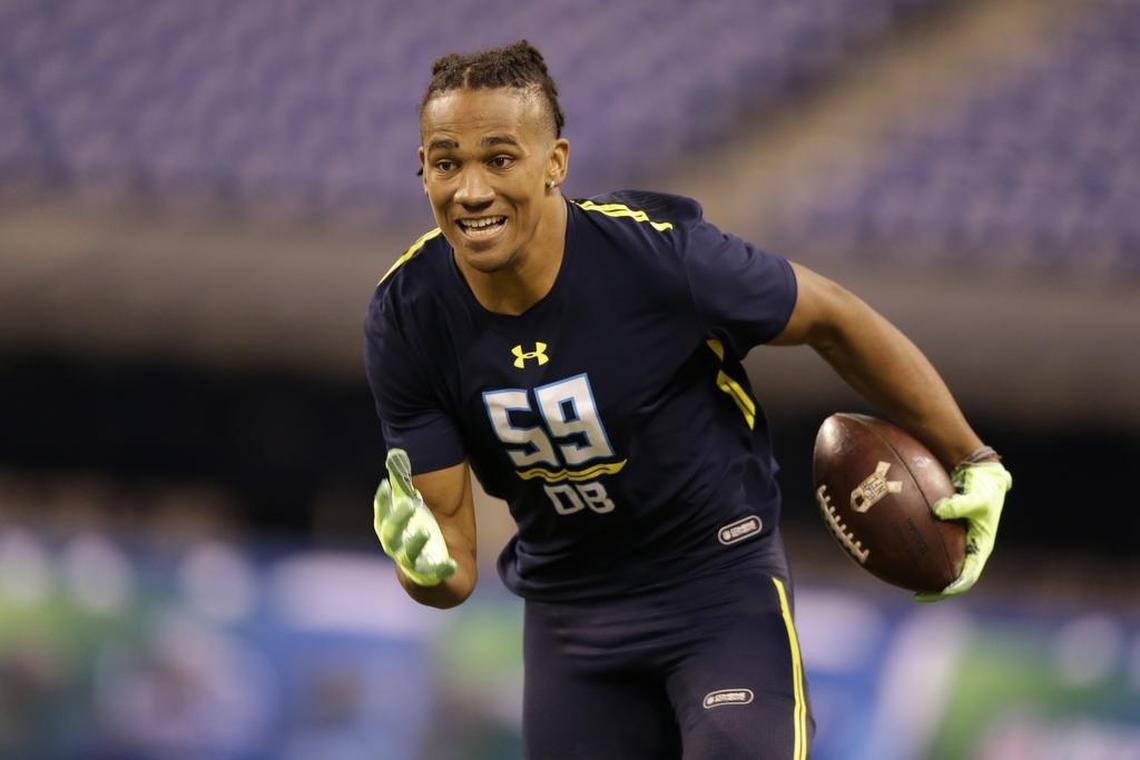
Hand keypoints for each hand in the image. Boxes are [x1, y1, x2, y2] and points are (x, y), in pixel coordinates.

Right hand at [373, 449, 456, 586]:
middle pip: (390, 534)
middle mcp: (397, 550)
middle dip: (398, 519)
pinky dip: (443, 569)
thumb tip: (398, 454)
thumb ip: (410, 487)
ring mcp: (412, 567)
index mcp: (394, 532)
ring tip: (426, 531)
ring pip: (407, 556)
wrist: (444, 579)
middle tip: (410, 504)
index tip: (386, 485)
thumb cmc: (431, 537)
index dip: (382, 501)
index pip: (382, 515)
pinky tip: (452, 563)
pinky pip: (435, 576)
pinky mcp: (429, 581)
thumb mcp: (423, 511)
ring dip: (415, 544)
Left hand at [916, 460, 1011, 601]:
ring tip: (903, 578)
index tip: (941, 592)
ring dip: (925, 571)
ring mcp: (957, 540)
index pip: (969, 575)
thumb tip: (938, 511)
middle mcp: (968, 547)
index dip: (955, 587)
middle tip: (917, 593)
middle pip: (952, 575)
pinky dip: (917, 548)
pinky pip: (931, 543)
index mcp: (980, 547)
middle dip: (936, 587)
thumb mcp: (977, 496)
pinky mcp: (947, 529)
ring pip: (940, 561)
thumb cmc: (984, 487)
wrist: (981, 473)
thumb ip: (960, 504)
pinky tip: (897, 547)